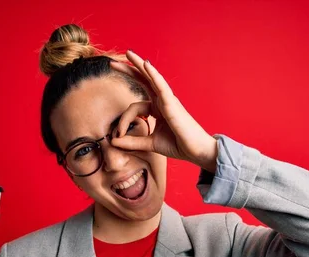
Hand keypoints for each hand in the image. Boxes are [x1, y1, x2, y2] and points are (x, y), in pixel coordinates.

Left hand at [109, 50, 217, 171]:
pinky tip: (145, 65)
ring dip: (139, 65)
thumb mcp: (150, 144)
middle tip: (112, 63)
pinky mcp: (172, 103)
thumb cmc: (178, 145)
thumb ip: (132, 142)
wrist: (196, 151)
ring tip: (128, 53)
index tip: (116, 135)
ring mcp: (167, 100)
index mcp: (157, 109)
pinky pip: (161, 85)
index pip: (134, 106)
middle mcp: (162, 101)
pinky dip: (153, 74)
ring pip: (151, 78)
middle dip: (128, 71)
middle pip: (143, 81)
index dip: (123, 120)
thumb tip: (113, 141)